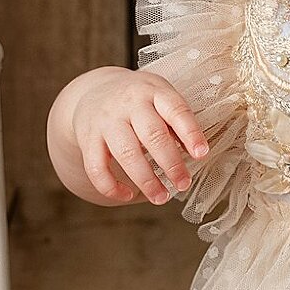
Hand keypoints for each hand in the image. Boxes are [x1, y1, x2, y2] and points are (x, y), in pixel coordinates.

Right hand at [69, 68, 209, 205]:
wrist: (94, 91)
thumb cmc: (139, 101)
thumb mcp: (160, 98)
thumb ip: (177, 122)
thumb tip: (197, 153)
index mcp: (153, 91)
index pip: (175, 110)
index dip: (190, 133)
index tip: (201, 155)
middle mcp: (128, 103)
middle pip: (152, 135)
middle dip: (171, 164)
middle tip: (183, 184)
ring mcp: (106, 121)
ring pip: (126, 153)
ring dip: (146, 181)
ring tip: (161, 198)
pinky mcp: (88, 139)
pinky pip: (96, 167)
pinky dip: (111, 186)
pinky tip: (128, 195)